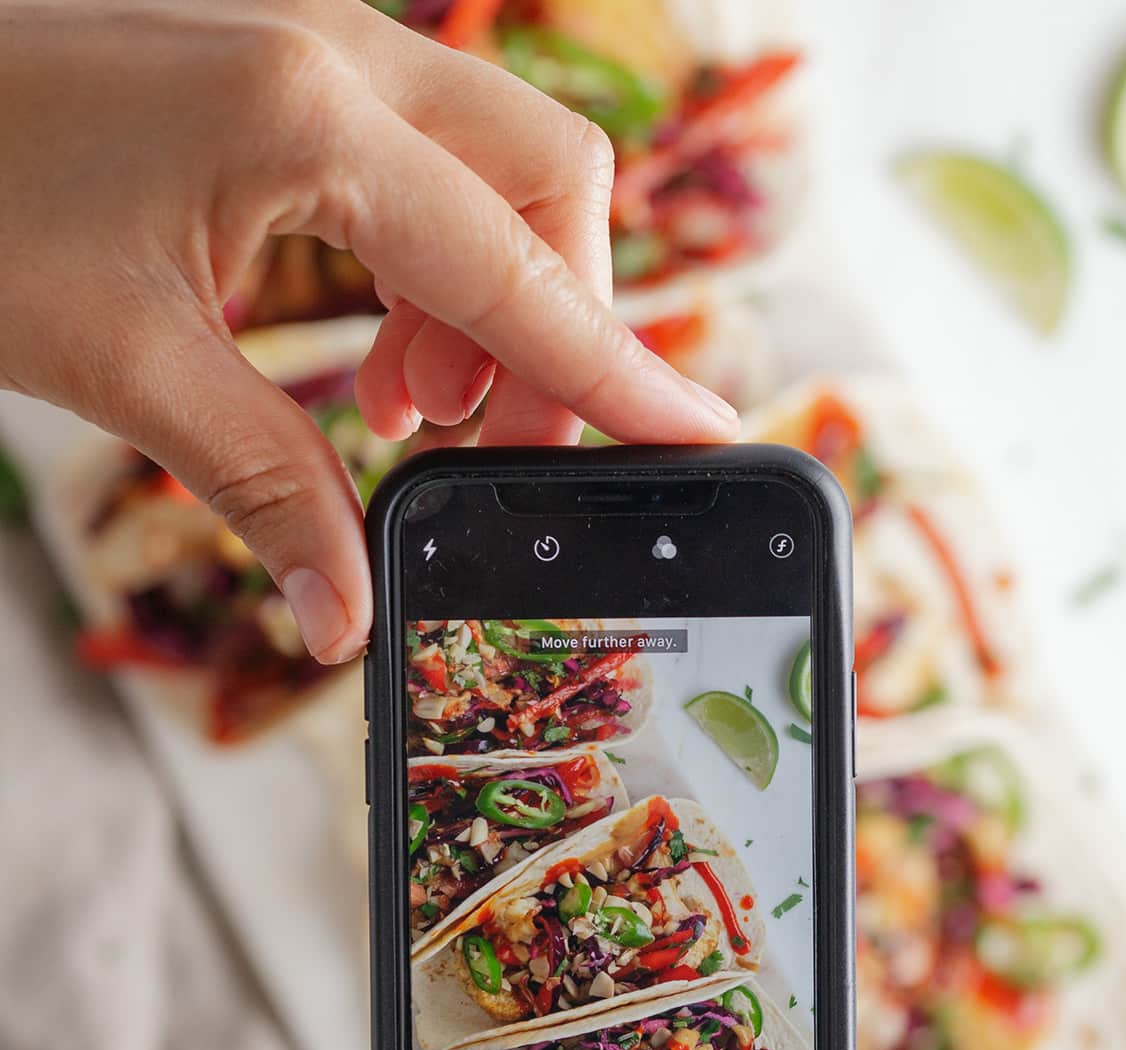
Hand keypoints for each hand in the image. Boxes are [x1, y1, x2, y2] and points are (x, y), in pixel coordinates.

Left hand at [0, 0, 736, 662]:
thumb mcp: (121, 367)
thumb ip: (266, 488)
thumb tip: (347, 613)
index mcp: (310, 117)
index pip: (522, 269)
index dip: (619, 372)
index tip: (701, 437)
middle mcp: (337, 49)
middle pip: (551, 182)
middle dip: (558, 325)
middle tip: (491, 449)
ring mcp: (313, 43)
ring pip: (495, 168)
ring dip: (491, 302)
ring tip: (412, 411)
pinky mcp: (283, 65)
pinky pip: (423, 160)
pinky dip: (432, 266)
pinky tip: (373, 352)